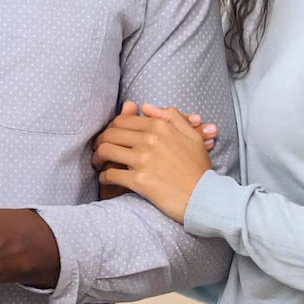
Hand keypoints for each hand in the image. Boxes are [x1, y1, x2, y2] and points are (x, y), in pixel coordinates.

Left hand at [94, 103, 212, 220]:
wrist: (206, 197)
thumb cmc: (198, 168)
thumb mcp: (192, 136)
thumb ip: (170, 116)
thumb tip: (144, 106)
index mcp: (159, 127)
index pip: (122, 121)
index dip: (111, 129)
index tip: (109, 138)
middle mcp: (149, 140)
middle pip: (110, 134)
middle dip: (99, 142)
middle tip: (99, 150)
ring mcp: (143, 159)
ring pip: (105, 151)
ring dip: (97, 158)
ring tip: (99, 164)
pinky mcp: (139, 180)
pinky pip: (110, 174)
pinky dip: (103, 176)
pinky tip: (105, 179)